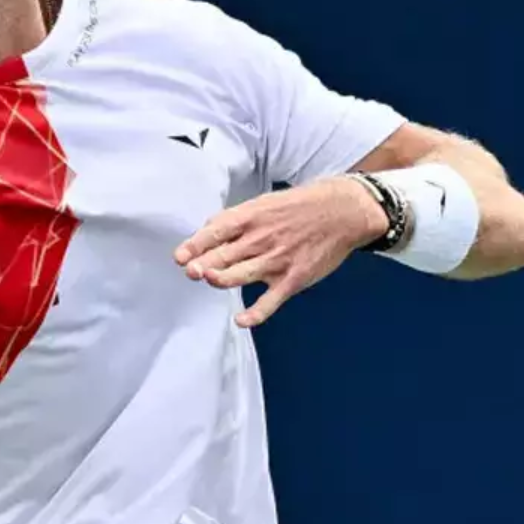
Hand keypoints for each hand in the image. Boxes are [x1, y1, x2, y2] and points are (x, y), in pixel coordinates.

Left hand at [174, 177, 387, 328]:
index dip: (195, 245)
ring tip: (208, 280)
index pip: (216, 232)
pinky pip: (271, 300)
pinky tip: (241, 320)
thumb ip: (235, 220)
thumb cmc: (300, 207)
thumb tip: (206, 232)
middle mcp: (261, 239)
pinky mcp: (293, 279)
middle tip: (190, 272)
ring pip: (240, 275)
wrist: (344, 212)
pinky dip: (256, 313)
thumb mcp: (264, 203)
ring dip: (220, 280)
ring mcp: (277, 260)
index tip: (179, 257)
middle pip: (224, 255)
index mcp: (251, 218)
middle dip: (203, 265)